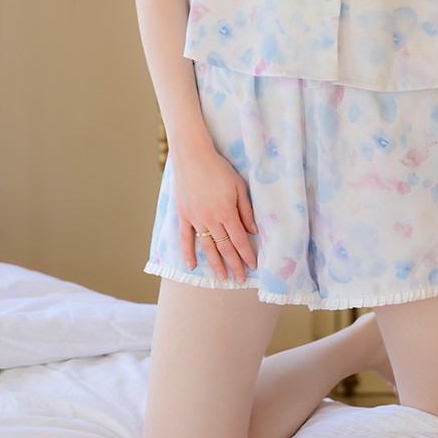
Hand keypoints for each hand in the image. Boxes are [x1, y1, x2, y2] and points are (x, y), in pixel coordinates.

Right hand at [172, 142, 258, 283]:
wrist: (192, 157)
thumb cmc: (219, 169)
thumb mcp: (239, 186)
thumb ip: (246, 210)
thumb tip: (253, 230)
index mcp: (227, 213)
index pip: (239, 240)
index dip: (247, 255)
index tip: (253, 266)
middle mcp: (211, 220)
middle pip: (224, 248)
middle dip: (234, 265)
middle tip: (240, 280)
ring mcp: (195, 219)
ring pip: (207, 247)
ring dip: (215, 264)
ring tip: (222, 278)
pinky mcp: (184, 216)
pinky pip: (185, 238)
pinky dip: (187, 253)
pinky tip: (191, 266)